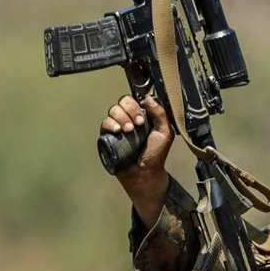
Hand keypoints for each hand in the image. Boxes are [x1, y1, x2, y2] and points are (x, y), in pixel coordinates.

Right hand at [103, 92, 173, 223]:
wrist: (144, 173)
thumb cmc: (156, 154)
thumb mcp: (164, 132)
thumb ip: (160, 113)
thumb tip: (148, 97)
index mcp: (141, 115)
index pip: (134, 100)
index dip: (136, 106)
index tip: (142, 120)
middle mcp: (129, 118)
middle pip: (122, 102)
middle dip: (129, 111)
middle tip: (136, 126)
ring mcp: (117, 126)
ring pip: (113, 110)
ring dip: (121, 118)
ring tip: (128, 131)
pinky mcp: (108, 136)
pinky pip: (105, 123)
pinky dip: (110, 124)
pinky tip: (117, 131)